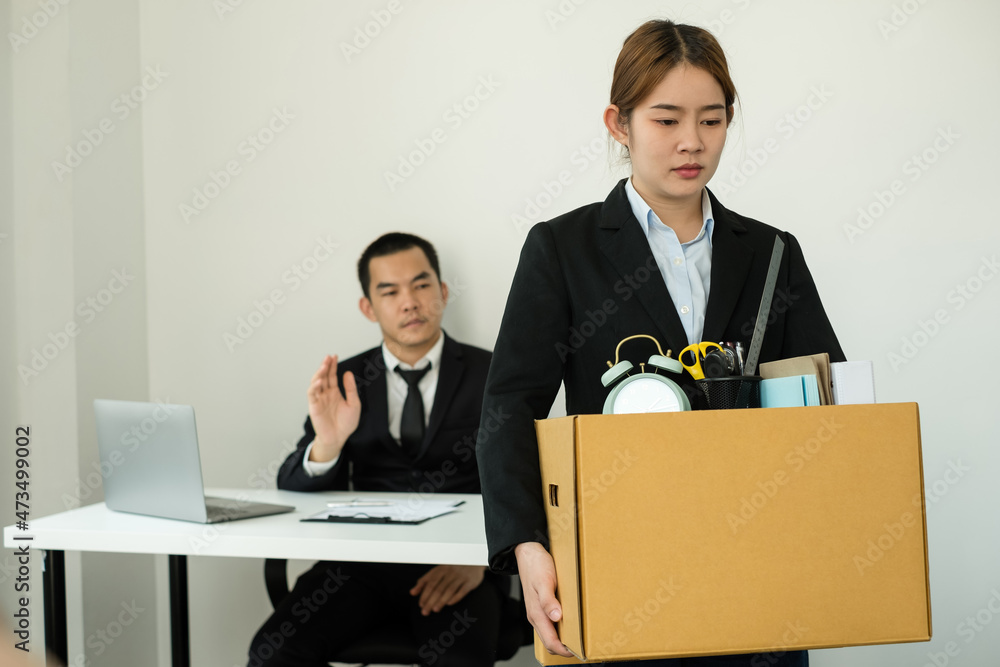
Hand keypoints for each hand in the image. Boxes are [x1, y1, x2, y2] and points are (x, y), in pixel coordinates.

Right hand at [307, 355, 360, 461]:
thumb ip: (351, 389)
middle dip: (325, 366)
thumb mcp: (354, 404)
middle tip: (328, 357)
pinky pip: (312, 394)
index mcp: (334, 393)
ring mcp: (319, 400)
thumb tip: (347, 373)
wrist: (339, 438)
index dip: (332, 366)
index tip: (334, 356)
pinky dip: (314, 387)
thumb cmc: (346, 423)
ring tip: (323, 366)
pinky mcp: (314, 407)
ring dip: (318, 374)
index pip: (332, 376)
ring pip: (316, 383)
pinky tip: (319, 380)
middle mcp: (325, 394)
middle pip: (323, 377)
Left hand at [409, 565, 484, 615]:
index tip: (421, 604)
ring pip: (449, 590)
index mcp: (441, 569)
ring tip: (435, 609)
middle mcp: (450, 572)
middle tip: (425, 611)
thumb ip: (425, 581)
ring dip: (441, 601)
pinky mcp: (470, 581)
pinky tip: (449, 604)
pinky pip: (462, 590)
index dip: (424, 594)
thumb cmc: (452, 569)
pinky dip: (456, 597)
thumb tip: (412, 592)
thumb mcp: (437, 572)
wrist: (473, 561)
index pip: (430, 583)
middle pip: (438, 588)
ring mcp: (460, 576)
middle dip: (430, 601)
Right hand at [515, 542, 572, 656]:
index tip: (579, 652)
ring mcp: (538, 611)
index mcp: (536, 613)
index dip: (564, 650)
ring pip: (550, 633)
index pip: (550, 642)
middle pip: (550, 641)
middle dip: (564, 648)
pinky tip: (570, 622)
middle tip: (583, 647)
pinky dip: (560, 628)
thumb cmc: (536, 566)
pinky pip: (550, 623)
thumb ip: (548, 600)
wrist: (528, 553)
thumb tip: (556, 617)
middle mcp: (536, 616)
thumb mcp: (544, 581)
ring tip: (579, 637)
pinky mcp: (541, 605)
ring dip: (562, 639)